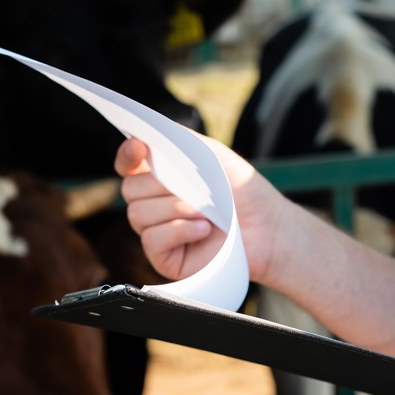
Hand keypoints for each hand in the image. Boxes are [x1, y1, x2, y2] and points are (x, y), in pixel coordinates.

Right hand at [114, 135, 288, 284]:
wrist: (267, 228)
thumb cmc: (243, 191)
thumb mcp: (213, 155)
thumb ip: (179, 141)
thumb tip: (146, 137)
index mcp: (161, 177)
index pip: (128, 165)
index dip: (127, 155)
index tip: (139, 147)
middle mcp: (154, 204)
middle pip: (129, 189)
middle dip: (161, 185)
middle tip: (193, 189)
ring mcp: (157, 231)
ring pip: (138, 214)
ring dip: (175, 209)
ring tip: (206, 213)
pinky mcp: (164, 257)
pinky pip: (152, 240)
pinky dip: (179, 231)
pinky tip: (203, 230)